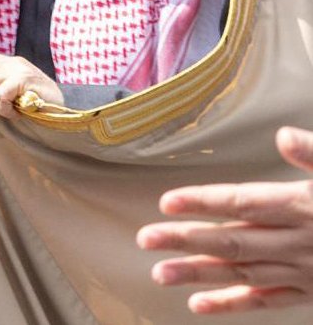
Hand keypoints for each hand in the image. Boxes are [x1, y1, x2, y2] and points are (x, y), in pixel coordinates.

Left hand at [0, 50, 62, 118]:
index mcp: (6, 61)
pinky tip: (14, 114)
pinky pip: (0, 94)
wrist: (67, 111)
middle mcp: (11, 62)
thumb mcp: (9, 91)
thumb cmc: (36, 105)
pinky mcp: (25, 80)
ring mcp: (19, 69)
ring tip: (2, 111)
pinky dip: (2, 109)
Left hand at [137, 126, 312, 314]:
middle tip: (145, 240)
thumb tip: (283, 136)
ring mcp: (306, 271)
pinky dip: (234, 305)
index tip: (167, 201)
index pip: (245, 203)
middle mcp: (300, 241)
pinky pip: (269, 301)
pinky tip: (200, 305)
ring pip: (245, 274)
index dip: (205, 202)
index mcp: (305, 206)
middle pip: (235, 241)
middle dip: (187, 239)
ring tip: (159, 273)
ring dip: (201, 274)